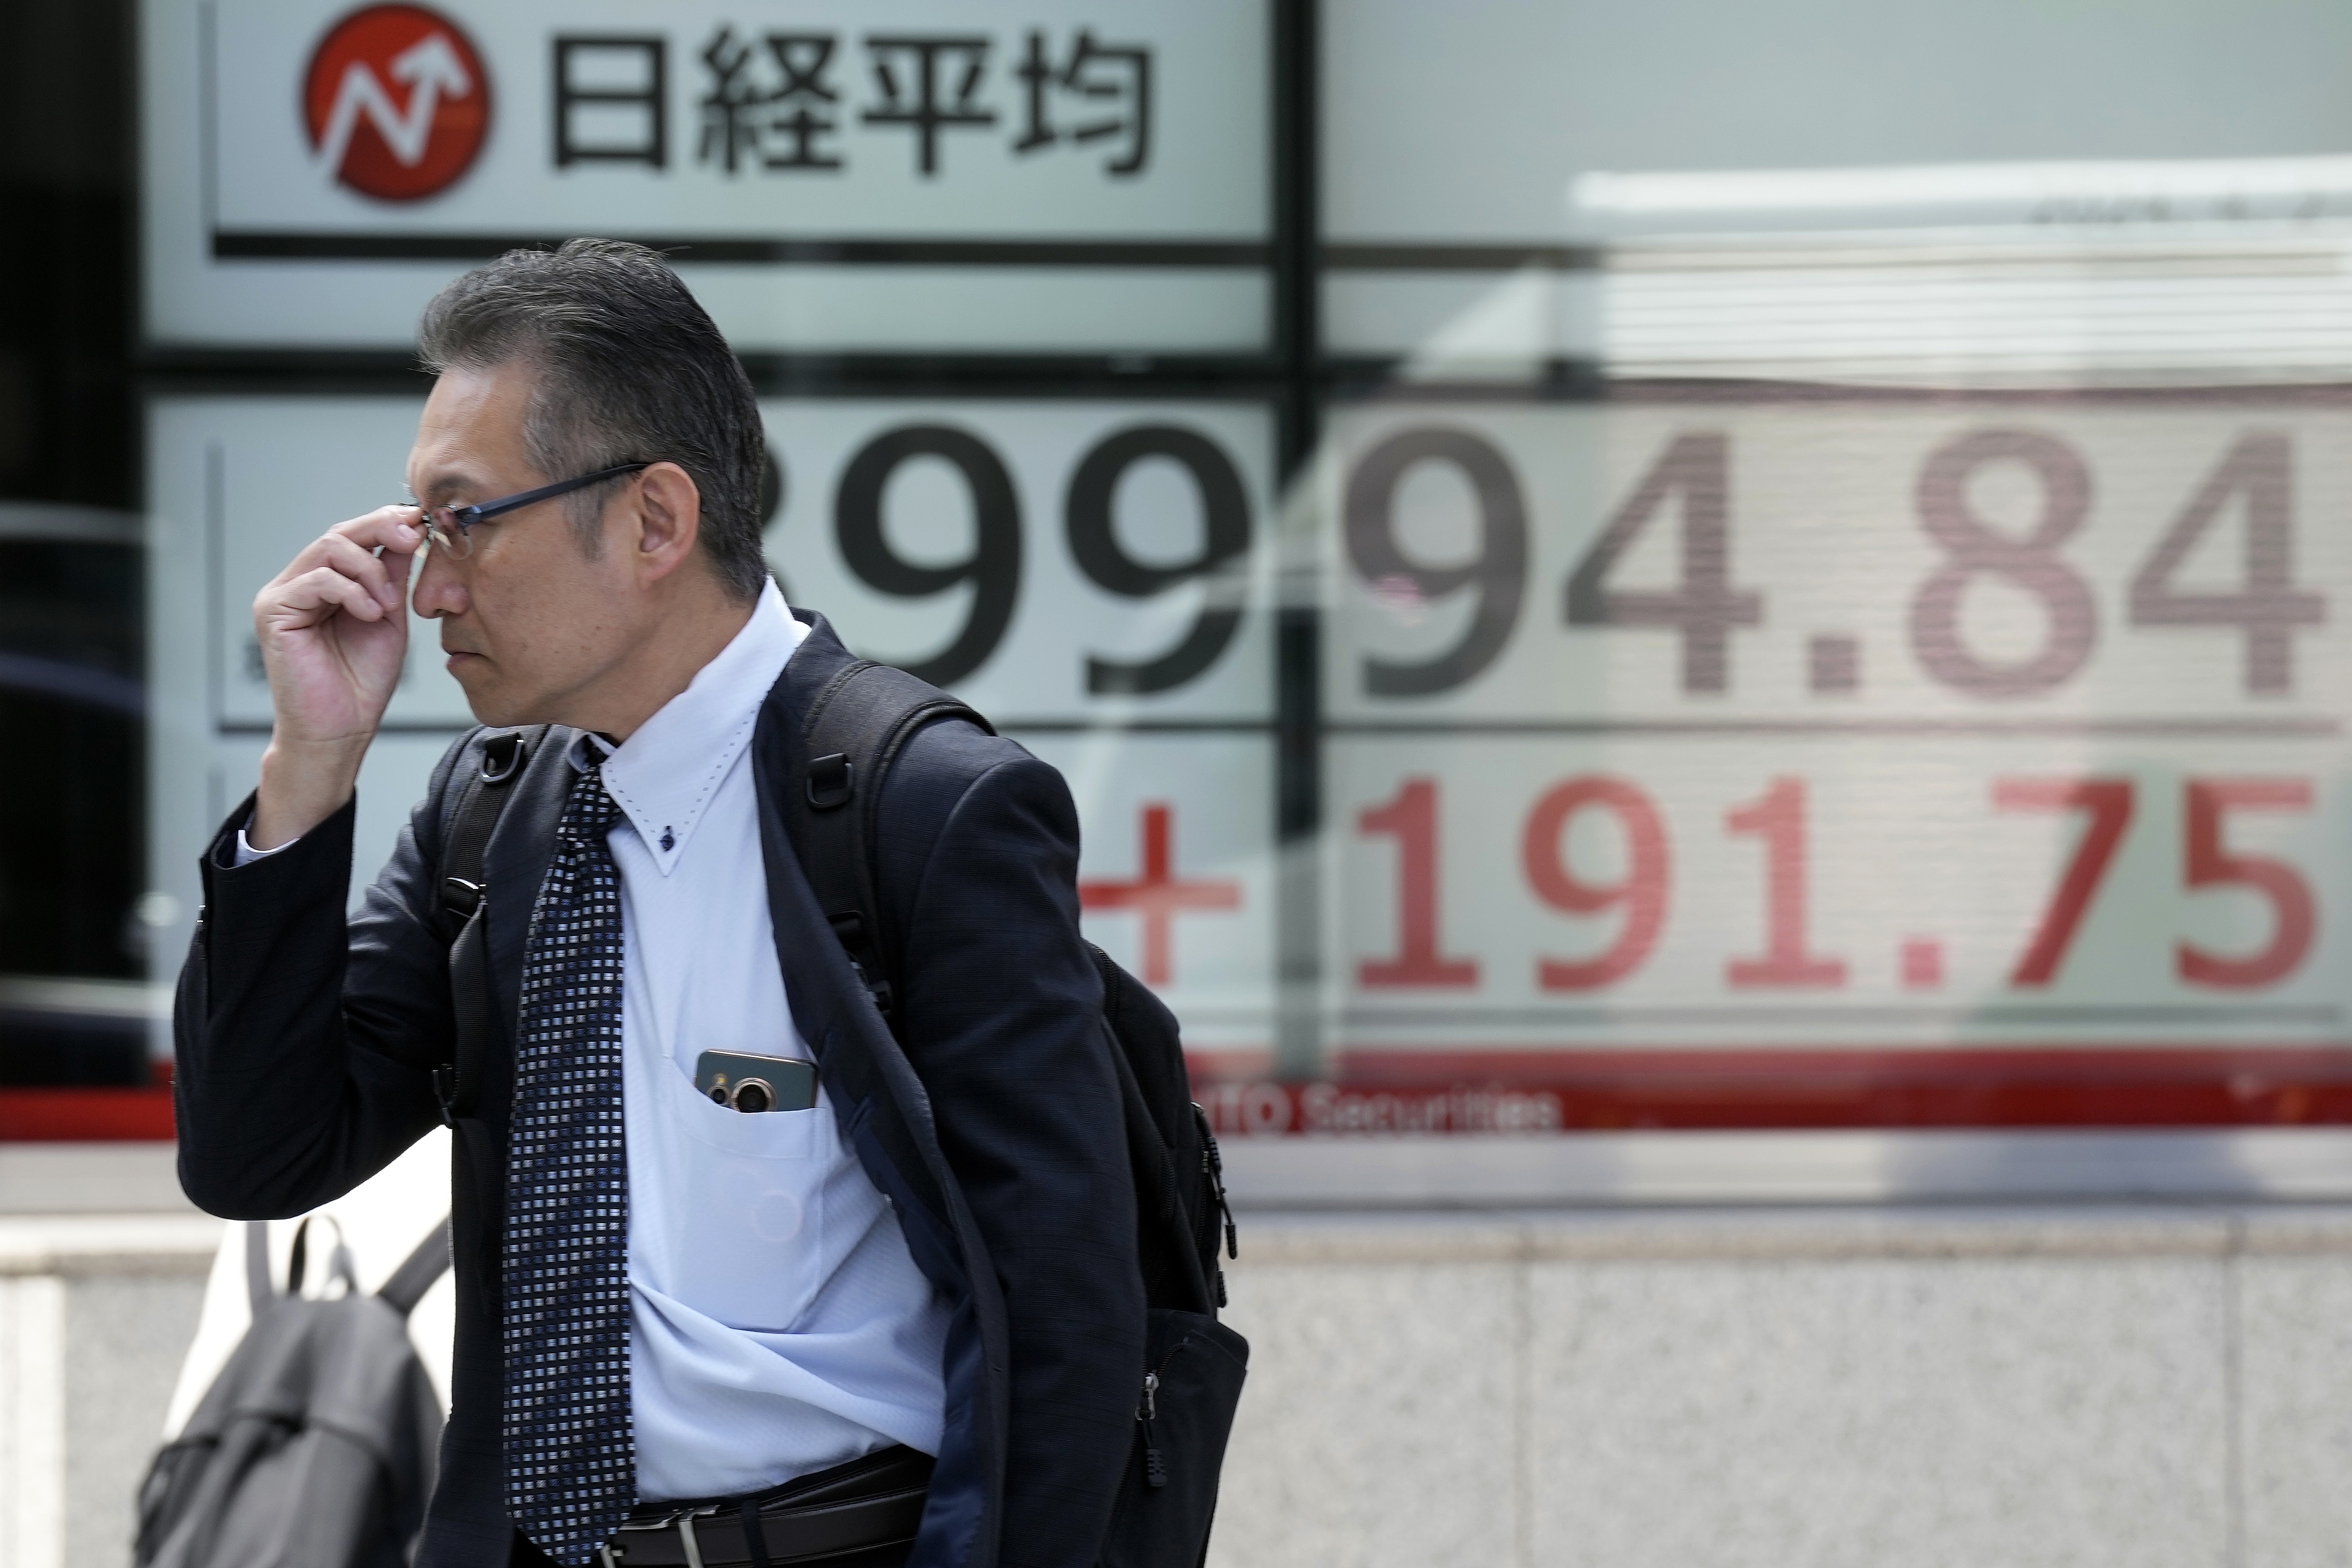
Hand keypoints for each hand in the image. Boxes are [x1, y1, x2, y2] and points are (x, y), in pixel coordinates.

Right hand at [249, 506, 423, 847]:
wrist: (341, 728)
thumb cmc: (362, 681)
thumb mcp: (389, 616)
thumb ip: (393, 576)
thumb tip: (411, 533)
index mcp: (325, 583)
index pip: (353, 536)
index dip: (386, 522)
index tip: (422, 523)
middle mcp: (299, 583)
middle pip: (339, 533)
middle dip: (381, 530)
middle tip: (413, 540)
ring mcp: (283, 595)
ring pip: (328, 548)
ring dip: (370, 570)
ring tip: (387, 604)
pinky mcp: (273, 611)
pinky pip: (316, 579)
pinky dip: (351, 591)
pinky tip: (370, 613)